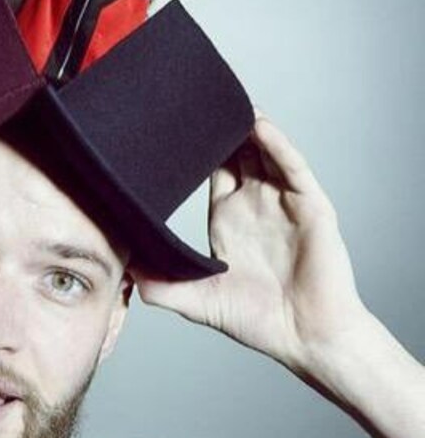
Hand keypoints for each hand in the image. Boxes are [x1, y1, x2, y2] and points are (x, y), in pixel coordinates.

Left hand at [134, 116, 367, 369]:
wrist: (306, 339)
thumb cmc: (259, 320)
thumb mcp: (200, 300)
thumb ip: (164, 287)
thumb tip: (125, 275)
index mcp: (230, 216)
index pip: (213, 169)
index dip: (197, 147)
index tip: (175, 124)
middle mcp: (256, 203)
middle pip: (238, 151)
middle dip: (222, 126)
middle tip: (199, 98)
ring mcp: (284, 202)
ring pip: (266, 151)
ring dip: (248, 125)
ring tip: (227, 98)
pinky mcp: (311, 207)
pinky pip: (293, 168)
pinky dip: (277, 145)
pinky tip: (259, 126)